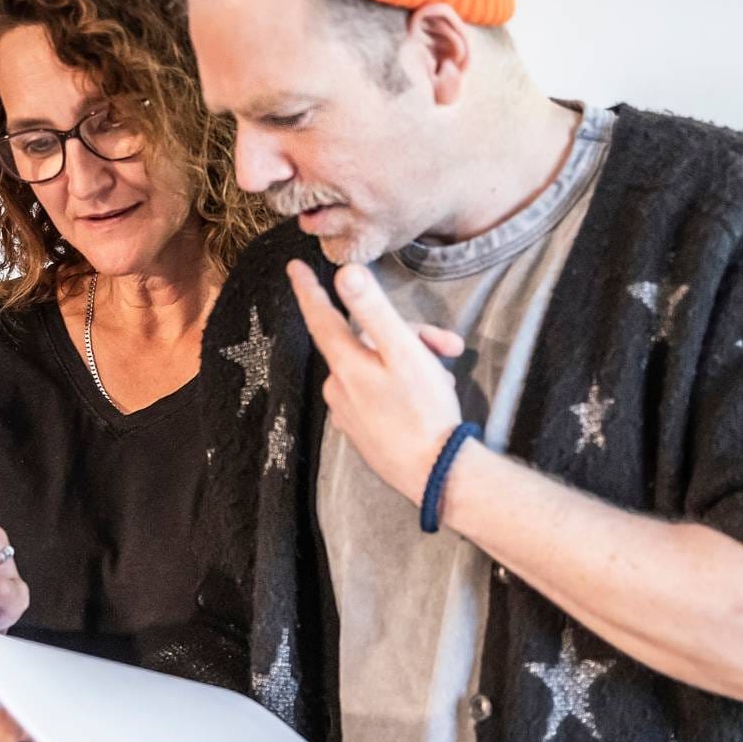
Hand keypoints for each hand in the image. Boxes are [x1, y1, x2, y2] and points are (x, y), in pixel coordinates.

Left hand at [288, 260, 466, 502]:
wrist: (434, 474)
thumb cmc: (422, 410)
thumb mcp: (402, 352)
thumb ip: (373, 310)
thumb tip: (346, 273)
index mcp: (344, 364)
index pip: (320, 316)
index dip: (308, 288)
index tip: (294, 266)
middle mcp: (338, 386)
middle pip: (365, 340)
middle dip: (408, 334)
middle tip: (448, 346)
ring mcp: (348, 411)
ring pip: (376, 366)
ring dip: (411, 361)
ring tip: (445, 374)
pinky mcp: (362, 430)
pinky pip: (378, 393)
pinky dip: (402, 385)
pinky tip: (429, 395)